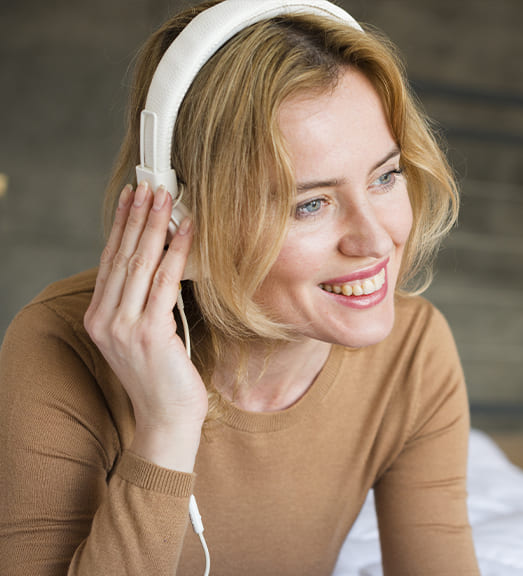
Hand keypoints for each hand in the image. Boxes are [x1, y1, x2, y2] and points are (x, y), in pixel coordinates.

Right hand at [84, 182, 205, 471]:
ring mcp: (122, 326)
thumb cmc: (165, 378)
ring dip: (155, 225)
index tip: (133, 196)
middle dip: (138, 216)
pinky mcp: (147, 333)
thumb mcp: (147, 334)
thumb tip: (163, 262)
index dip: (121, 225)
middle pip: (122, 255)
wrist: (167, 420)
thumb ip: (145, 303)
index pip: (110, 261)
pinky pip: (164, 282)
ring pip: (139, 263)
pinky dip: (176, 252)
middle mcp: (104, 319)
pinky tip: (187, 231)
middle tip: (151, 184)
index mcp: (99, 317)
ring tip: (167, 197)